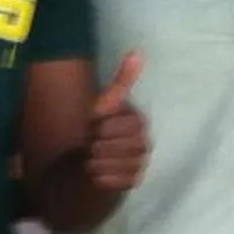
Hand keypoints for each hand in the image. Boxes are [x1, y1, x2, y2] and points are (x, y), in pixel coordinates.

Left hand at [84, 53, 148, 191]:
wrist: (87, 160)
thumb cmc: (95, 129)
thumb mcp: (102, 104)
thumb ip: (121, 81)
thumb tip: (138, 52)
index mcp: (138, 121)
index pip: (121, 126)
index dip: (101, 128)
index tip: (92, 128)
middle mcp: (145, 142)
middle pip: (117, 146)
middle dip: (97, 146)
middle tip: (89, 145)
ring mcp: (142, 163)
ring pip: (117, 164)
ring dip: (97, 162)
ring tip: (90, 159)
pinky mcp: (135, 181)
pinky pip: (118, 180)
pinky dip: (102, 177)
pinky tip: (96, 173)